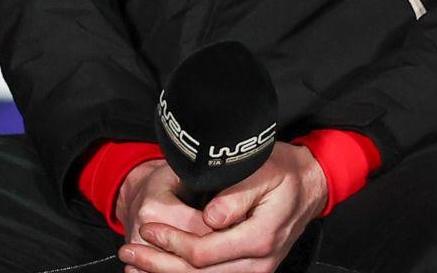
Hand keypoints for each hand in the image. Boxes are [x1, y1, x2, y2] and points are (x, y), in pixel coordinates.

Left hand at [118, 143, 327, 272]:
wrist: (308, 186)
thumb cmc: (281, 173)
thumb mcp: (261, 172)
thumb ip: (236, 196)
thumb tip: (213, 217)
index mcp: (259, 239)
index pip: (204, 253)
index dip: (171, 243)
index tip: (146, 228)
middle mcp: (258, 263)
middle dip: (159, 265)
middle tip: (128, 253)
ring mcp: (254, 270)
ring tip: (135, 267)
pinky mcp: (248, 269)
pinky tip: (160, 271)